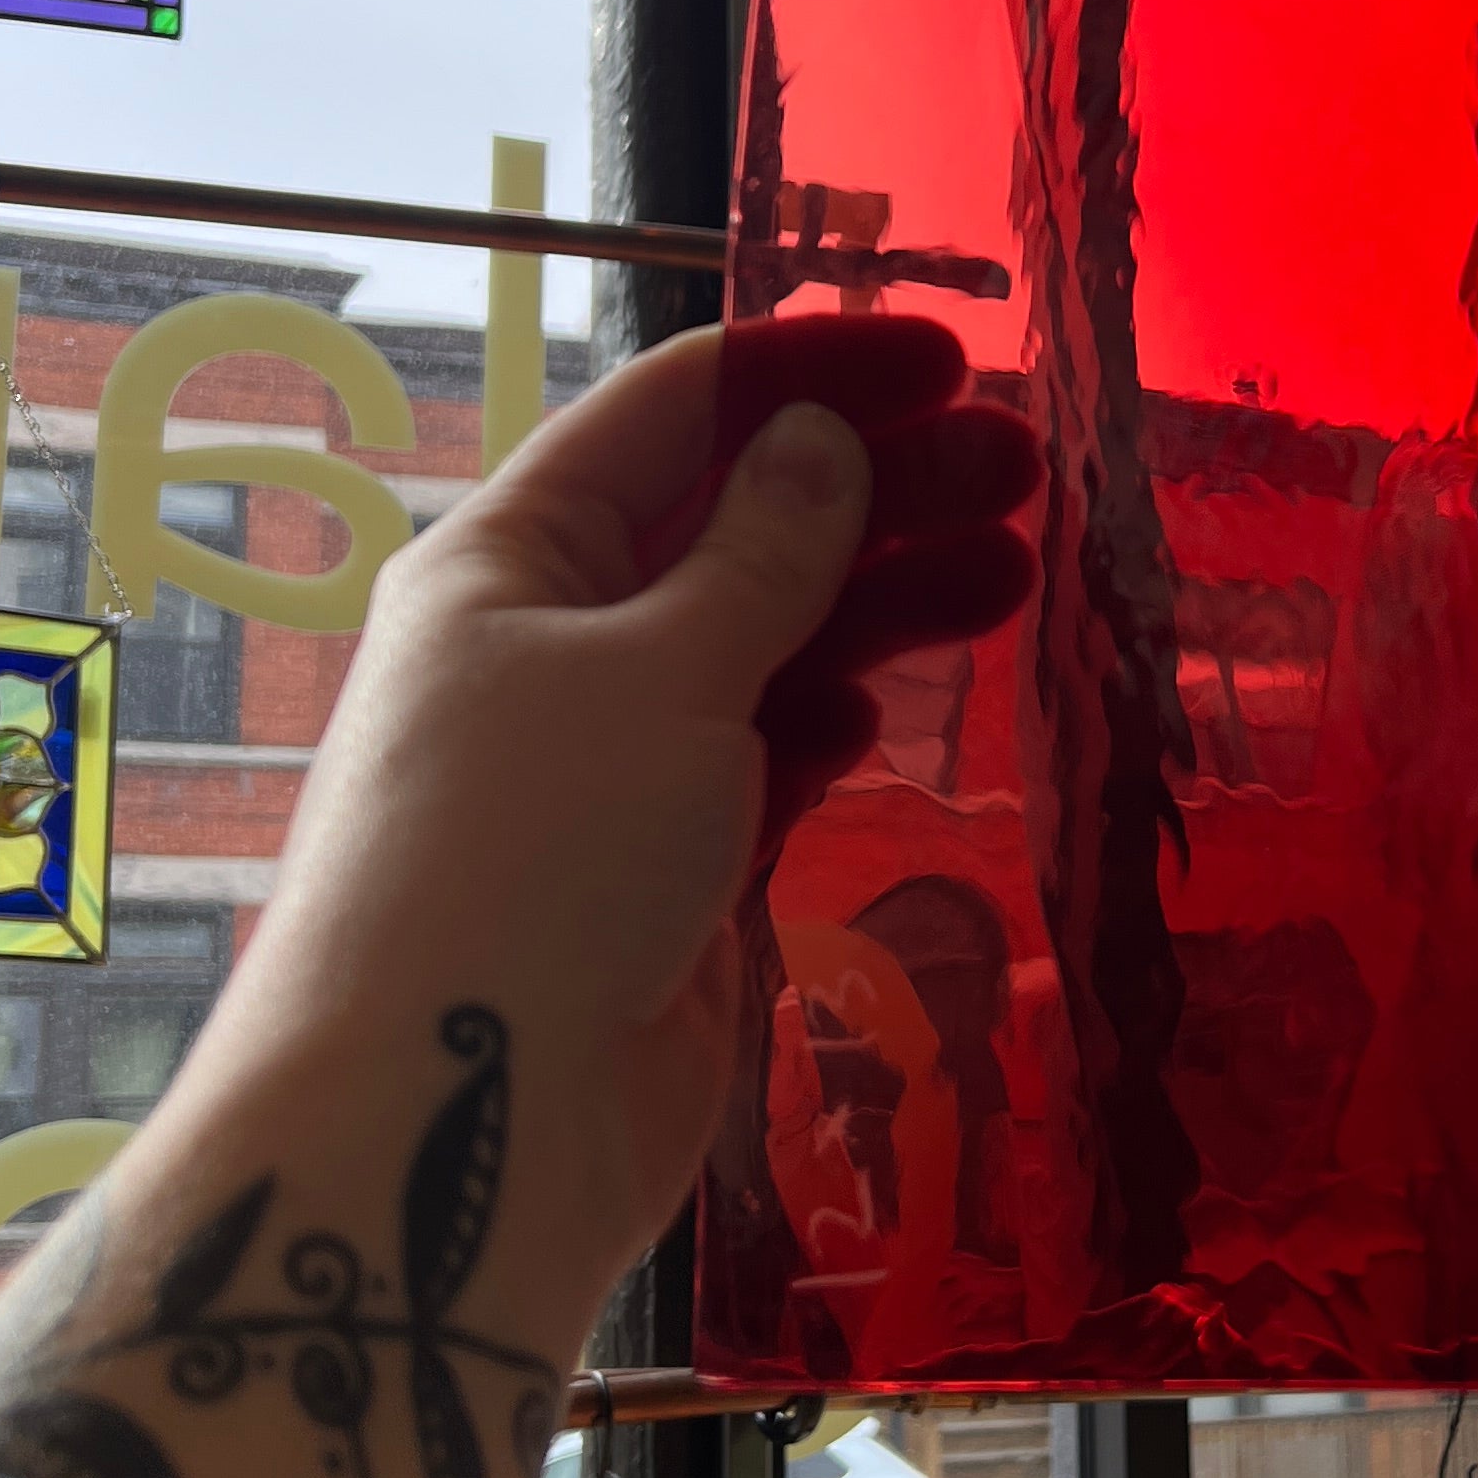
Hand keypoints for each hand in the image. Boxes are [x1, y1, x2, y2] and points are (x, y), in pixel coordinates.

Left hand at [236, 316, 1038, 1272]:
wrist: (455, 1117)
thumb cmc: (529, 857)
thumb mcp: (658, 671)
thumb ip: (763, 555)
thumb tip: (819, 442)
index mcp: (512, 558)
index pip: (672, 414)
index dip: (809, 373)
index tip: (947, 360)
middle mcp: (552, 643)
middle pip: (733, 521)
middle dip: (874, 484)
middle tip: (1022, 468)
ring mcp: (609, 759)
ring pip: (765, 639)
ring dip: (881, 596)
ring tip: (1014, 567)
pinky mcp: (664, 868)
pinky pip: (763, 754)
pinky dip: (832, 714)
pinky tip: (895, 703)